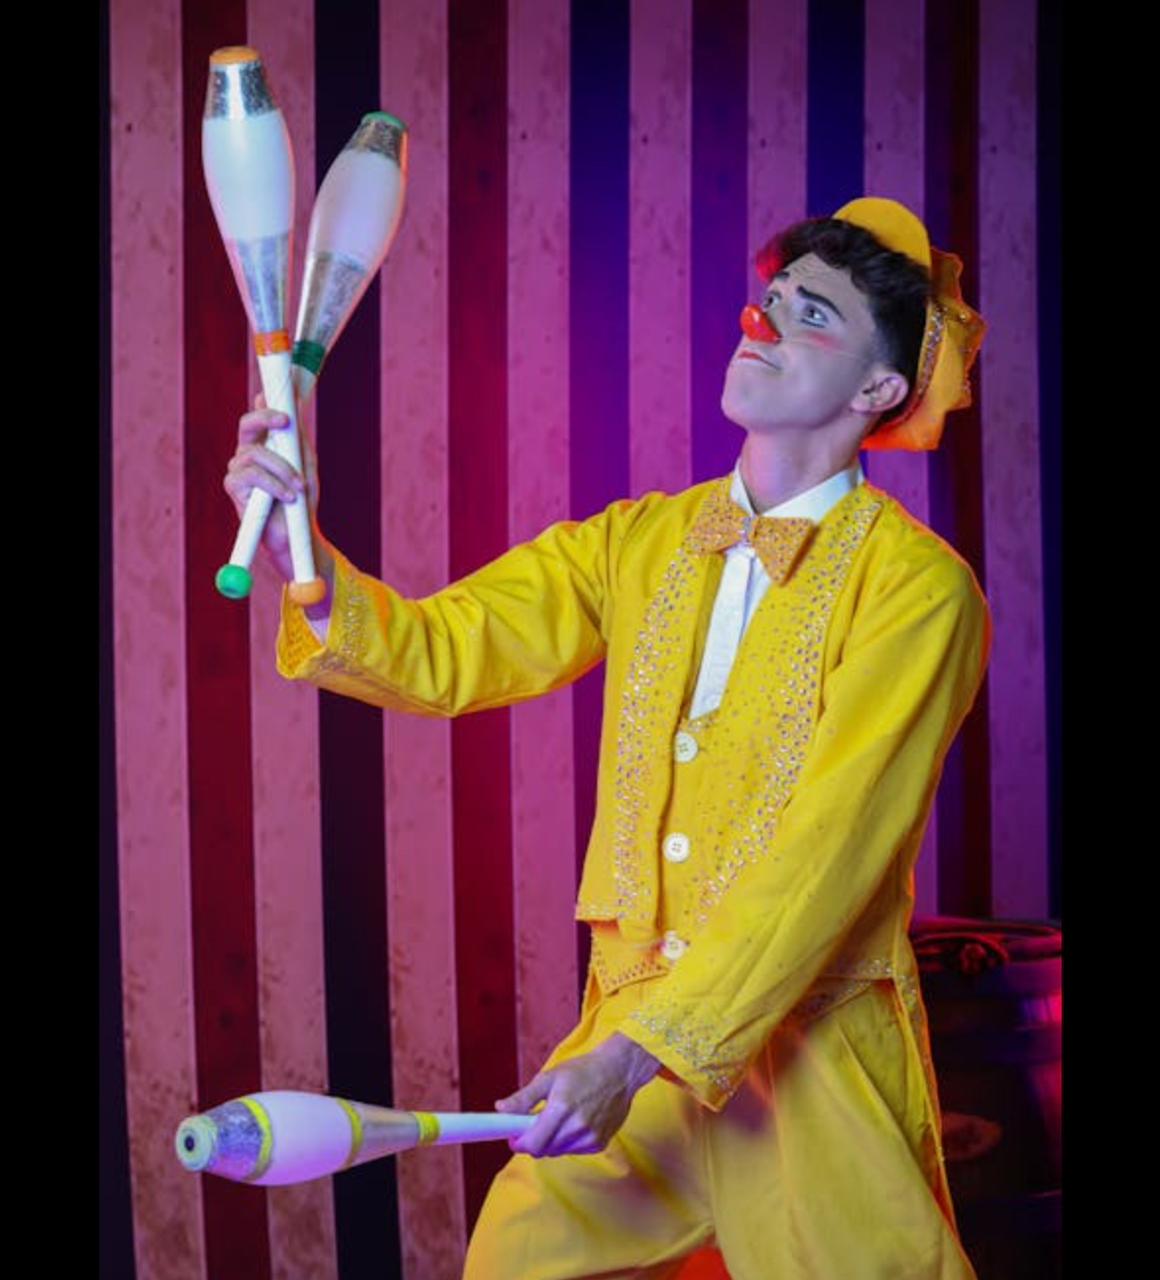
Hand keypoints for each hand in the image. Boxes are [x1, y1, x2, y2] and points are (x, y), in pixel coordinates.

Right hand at [223, 394, 325, 586]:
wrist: (296, 535)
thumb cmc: (301, 500)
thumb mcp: (305, 464)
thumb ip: (298, 436)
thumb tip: (296, 403)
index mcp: (264, 445)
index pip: (260, 416)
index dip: (266, 401)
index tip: (284, 392)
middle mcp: (247, 453)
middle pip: (246, 424)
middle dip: (265, 417)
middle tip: (286, 422)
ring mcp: (238, 469)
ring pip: (255, 454)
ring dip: (282, 468)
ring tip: (299, 487)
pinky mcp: (233, 487)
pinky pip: (251, 476)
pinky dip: (274, 485)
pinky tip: (288, 496)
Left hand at [495, 1033, 660, 1157]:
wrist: (619, 1071)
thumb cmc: (583, 1071)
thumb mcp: (549, 1077)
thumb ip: (524, 1097)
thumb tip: (501, 1109)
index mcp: (561, 1110)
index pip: (532, 1144)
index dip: (519, 1143)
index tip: (514, 1136)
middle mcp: (576, 1128)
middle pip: (543, 1151)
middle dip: (534, 1140)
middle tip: (535, 1122)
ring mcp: (590, 1138)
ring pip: (558, 1152)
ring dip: (551, 1141)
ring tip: (558, 1118)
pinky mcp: (600, 1143)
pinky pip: (574, 1150)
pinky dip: (568, 1141)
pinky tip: (574, 1122)